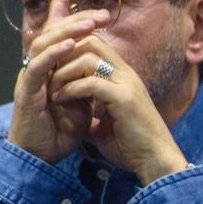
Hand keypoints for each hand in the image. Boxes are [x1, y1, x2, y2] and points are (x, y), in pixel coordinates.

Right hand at [8, 12, 110, 164]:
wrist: (42, 157)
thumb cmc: (60, 131)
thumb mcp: (80, 100)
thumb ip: (87, 81)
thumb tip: (104, 64)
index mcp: (50, 68)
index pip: (63, 36)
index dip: (81, 22)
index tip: (105, 16)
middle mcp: (37, 69)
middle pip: (52, 33)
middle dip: (77, 20)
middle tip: (101, 14)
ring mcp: (30, 79)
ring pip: (42, 45)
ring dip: (67, 32)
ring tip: (89, 24)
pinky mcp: (26, 92)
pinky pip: (37, 67)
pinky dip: (53, 54)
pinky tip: (70, 45)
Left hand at [48, 36, 187, 185]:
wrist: (154, 160)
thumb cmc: (131, 146)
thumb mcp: (104, 125)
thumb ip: (90, 113)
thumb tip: (71, 116)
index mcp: (122, 77)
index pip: (95, 45)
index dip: (70, 53)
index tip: (52, 72)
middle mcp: (126, 74)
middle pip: (91, 43)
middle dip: (64, 56)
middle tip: (48, 76)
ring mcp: (126, 84)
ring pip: (89, 58)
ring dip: (64, 72)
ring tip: (53, 90)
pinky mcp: (124, 98)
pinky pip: (91, 82)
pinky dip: (71, 88)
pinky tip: (60, 99)